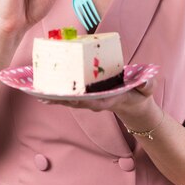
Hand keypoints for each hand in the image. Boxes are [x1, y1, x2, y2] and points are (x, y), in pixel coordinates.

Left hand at [38, 78, 156, 123]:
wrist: (134, 103)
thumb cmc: (140, 93)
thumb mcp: (147, 88)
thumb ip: (147, 85)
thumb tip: (147, 81)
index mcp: (110, 98)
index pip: (96, 100)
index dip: (84, 99)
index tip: (72, 97)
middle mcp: (96, 101)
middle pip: (77, 101)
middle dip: (61, 99)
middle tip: (44, 95)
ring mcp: (90, 100)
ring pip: (70, 100)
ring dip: (54, 97)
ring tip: (37, 93)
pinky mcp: (85, 97)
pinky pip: (69, 97)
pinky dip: (55, 96)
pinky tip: (41, 94)